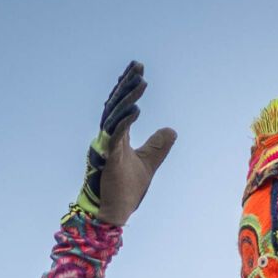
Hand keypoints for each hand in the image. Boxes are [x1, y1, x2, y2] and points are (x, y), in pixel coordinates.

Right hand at [76, 61, 176, 225]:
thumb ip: (158, 146)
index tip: (137, 69)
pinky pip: (116, 134)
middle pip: (116, 103)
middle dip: (126, 83)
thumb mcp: (149, 163)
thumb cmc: (126, 189)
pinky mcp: (109, 158)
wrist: (115, 212)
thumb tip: (171, 130)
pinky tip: (137, 107)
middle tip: (138, 65)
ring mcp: (106, 146)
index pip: (121, 105)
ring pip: (115, 114)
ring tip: (140, 81)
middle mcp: (108, 137)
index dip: (128, 86)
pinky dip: (125, 119)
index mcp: (116, 135)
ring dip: (128, 97)